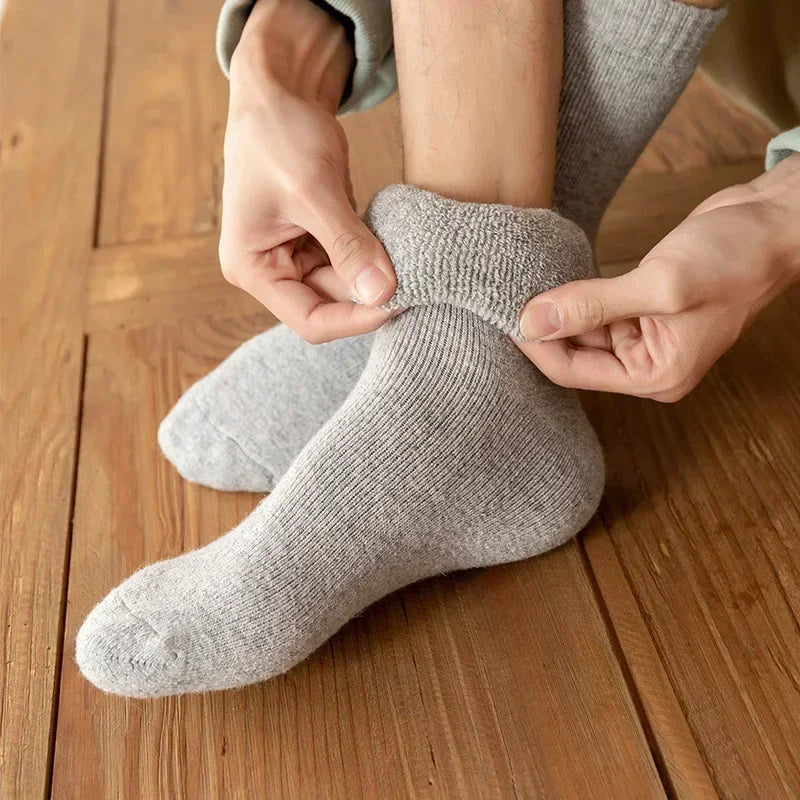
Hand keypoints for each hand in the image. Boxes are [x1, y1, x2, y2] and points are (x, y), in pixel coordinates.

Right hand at [220, 0, 396, 342]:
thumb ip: (347, 245)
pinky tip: (395, 245)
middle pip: (330, 306)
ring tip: (409, 260)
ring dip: (374, 275)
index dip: (356, 318)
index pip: (310, 320)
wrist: (277, 90)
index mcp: (251, 268)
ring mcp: (292, 257)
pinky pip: (349, 263)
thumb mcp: (313, 190)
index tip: (400, 301)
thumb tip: (382, 294)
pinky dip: (372, 257)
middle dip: (370, 294)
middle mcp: (269, 271)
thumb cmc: (278, 133)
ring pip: (344, 287)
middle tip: (417, 279)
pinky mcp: (315, 242)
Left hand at [517, 154, 799, 400]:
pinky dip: (575, 295)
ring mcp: (644, 336)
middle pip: (574, 353)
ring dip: (557, 309)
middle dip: (544, 328)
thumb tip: (532, 322)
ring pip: (581, 329)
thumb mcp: (660, 285)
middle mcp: (647, 363)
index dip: (537, 346)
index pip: (574, 372)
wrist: (770, 221)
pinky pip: (595, 309)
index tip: (508, 316)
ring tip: (527, 283)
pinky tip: (554, 278)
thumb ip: (591, 305)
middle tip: (510, 296)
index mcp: (656, 375)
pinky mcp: (641, 308)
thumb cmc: (734, 258)